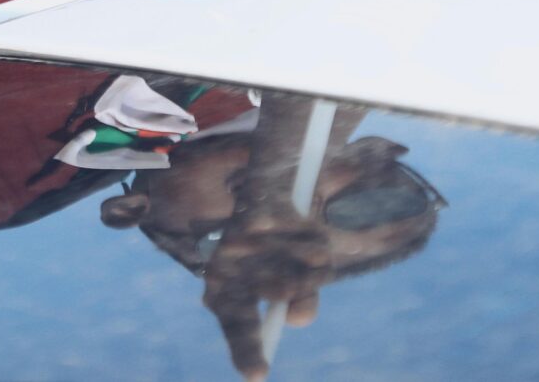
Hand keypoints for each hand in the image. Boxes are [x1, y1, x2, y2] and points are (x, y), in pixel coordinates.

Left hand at [201, 214, 328, 381]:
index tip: (257, 377)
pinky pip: (308, 249)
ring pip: (296, 284)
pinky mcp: (254, 217)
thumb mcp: (294, 274)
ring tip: (302, 248)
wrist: (273, 176)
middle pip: (237, 316)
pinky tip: (301, 224)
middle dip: (246, 346)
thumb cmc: (279, 236)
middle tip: (258, 372)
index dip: (244, 352)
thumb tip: (295, 317)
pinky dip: (313, 241)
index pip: (234, 327)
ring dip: (311, 278)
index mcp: (229, 289)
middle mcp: (225, 270)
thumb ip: (298, 299)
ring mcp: (236, 245)